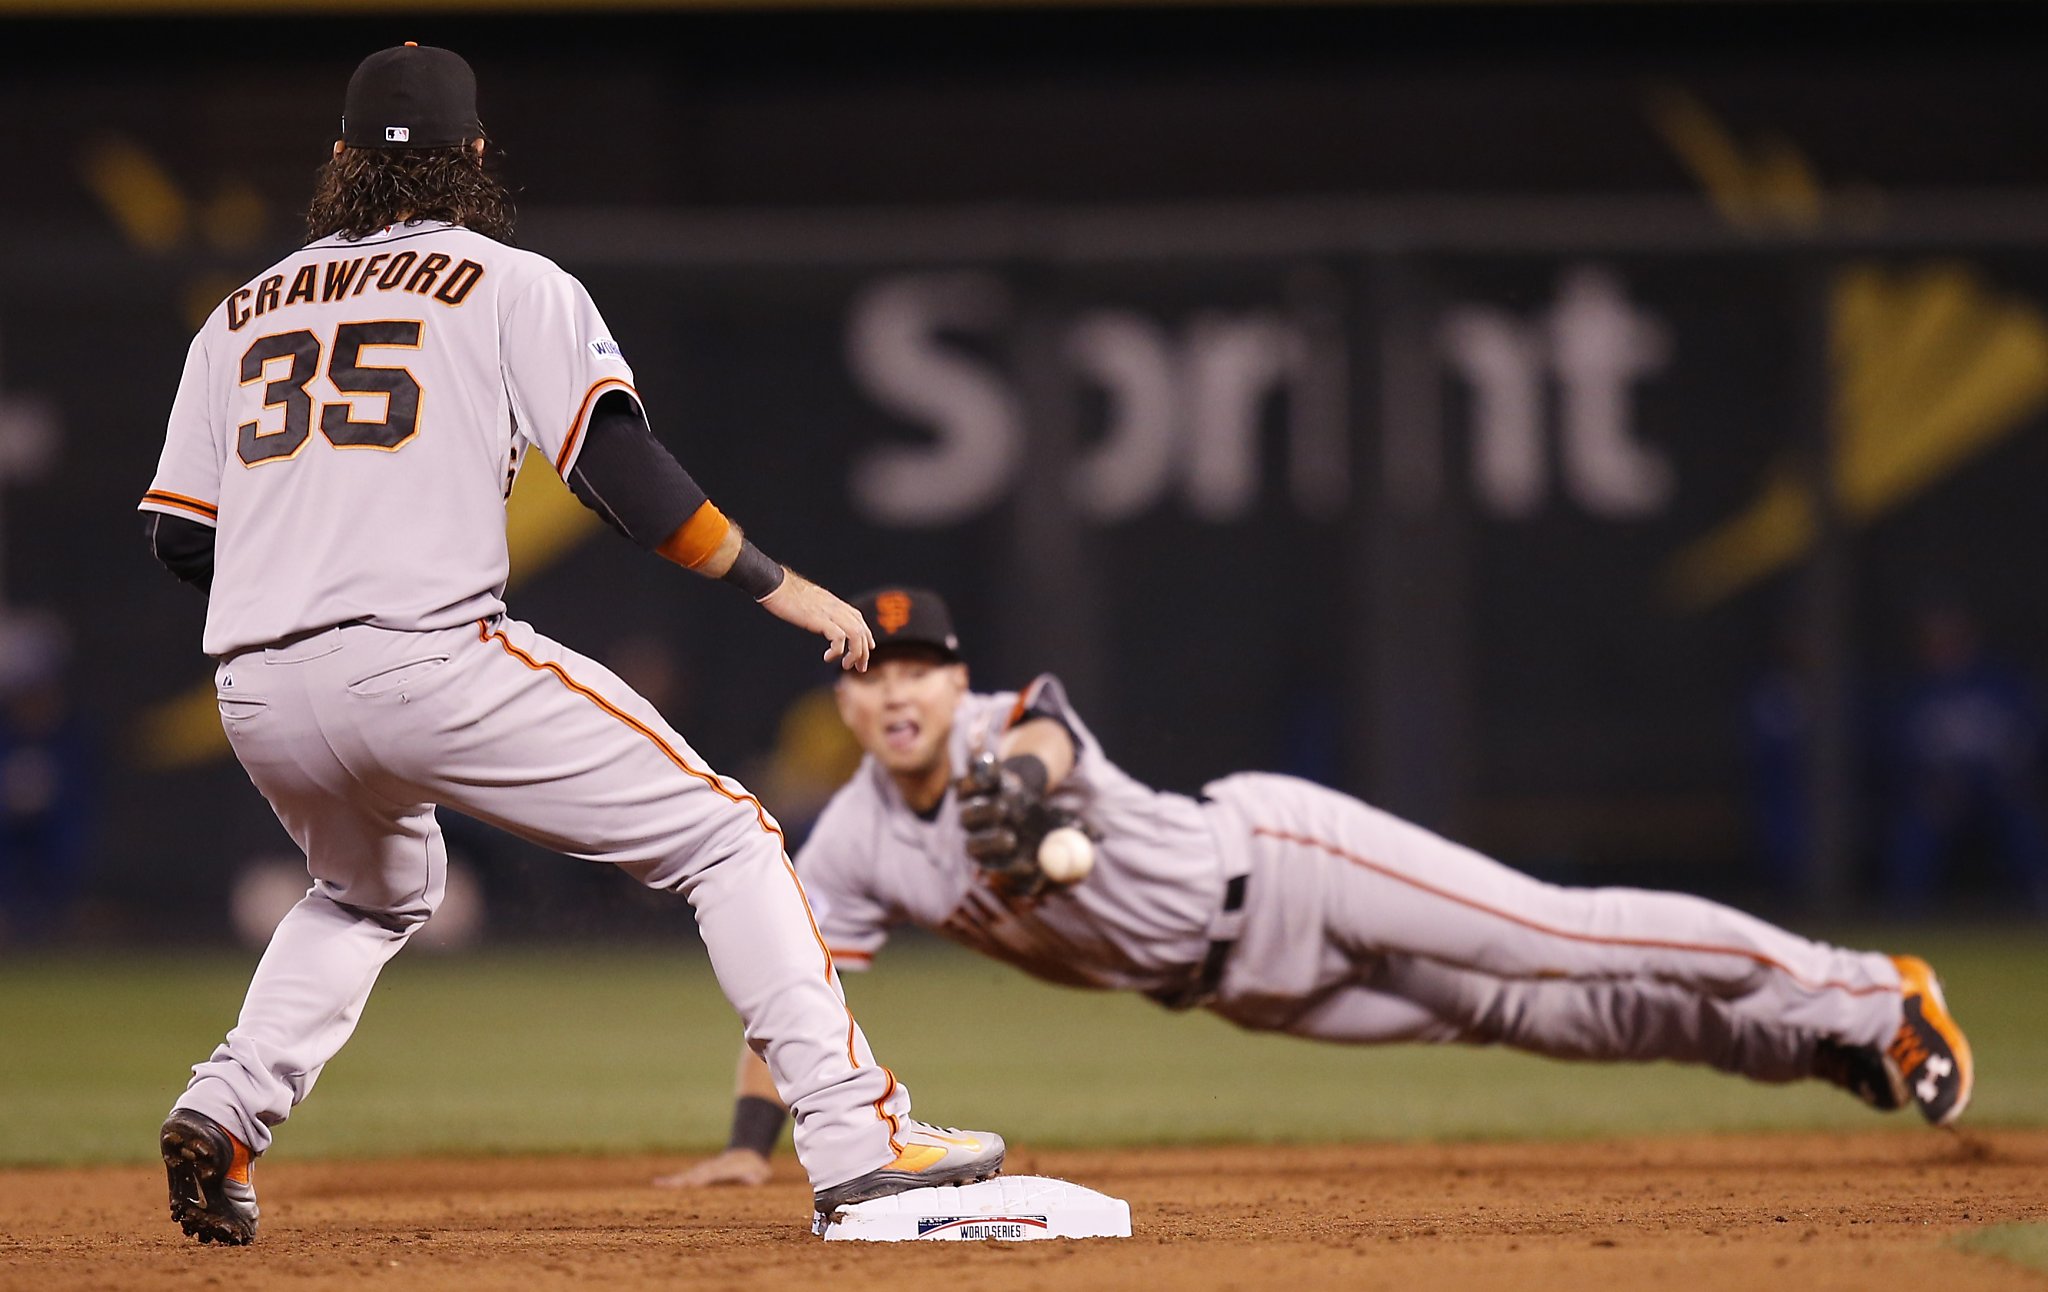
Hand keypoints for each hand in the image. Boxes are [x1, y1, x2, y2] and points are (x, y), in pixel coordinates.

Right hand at [652, 1148, 772, 1188]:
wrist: (747, 1154)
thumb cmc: (755, 1168)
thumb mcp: (761, 1172)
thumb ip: (758, 1175)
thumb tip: (754, 1179)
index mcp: (724, 1168)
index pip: (710, 1174)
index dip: (700, 1178)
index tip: (690, 1183)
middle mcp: (710, 1168)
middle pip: (694, 1174)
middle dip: (682, 1179)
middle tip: (665, 1183)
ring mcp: (704, 1170)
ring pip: (686, 1175)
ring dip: (674, 1180)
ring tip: (657, 1183)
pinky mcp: (700, 1175)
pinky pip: (685, 1179)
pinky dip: (673, 1182)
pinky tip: (659, 1184)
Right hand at [758, 571, 874, 670]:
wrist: (774, 584)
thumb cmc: (785, 593)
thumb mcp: (808, 601)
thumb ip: (818, 609)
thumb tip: (816, 618)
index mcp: (834, 602)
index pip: (858, 618)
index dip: (867, 634)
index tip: (868, 649)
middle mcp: (836, 606)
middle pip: (861, 629)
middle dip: (863, 651)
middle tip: (860, 668)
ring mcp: (829, 612)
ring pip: (855, 634)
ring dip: (855, 653)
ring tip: (846, 666)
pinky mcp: (820, 619)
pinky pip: (839, 637)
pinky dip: (837, 651)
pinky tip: (827, 658)